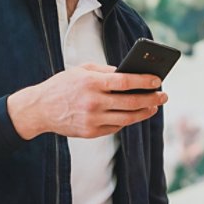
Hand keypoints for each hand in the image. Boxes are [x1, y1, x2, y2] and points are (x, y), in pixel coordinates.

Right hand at [7, 64, 165, 139]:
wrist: (39, 109)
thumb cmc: (62, 86)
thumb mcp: (81, 70)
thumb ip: (105, 71)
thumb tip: (129, 73)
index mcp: (91, 83)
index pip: (124, 82)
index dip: (144, 82)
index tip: (158, 81)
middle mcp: (93, 102)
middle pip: (130, 102)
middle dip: (151, 99)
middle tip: (163, 96)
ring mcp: (92, 120)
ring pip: (127, 118)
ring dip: (144, 112)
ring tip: (154, 106)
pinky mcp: (91, 132)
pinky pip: (115, 127)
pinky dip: (127, 120)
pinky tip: (135, 114)